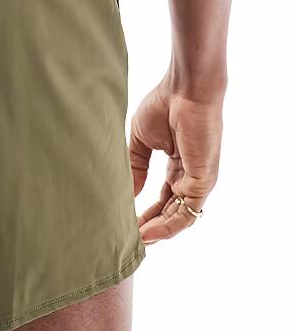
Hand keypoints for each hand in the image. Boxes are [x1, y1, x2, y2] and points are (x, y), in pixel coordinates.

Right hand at [129, 74, 222, 243]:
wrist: (184, 89)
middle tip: (131, 239)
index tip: (128, 222)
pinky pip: (187, 211)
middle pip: (172, 211)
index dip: (147, 212)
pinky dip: (169, 226)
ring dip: (159, 232)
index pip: (164, 198)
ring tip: (137, 241)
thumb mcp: (141, 141)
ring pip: (180, 217)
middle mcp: (191, 176)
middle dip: (153, 227)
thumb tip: (128, 192)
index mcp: (178, 165)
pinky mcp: (203, 180)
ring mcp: (199, 179)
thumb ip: (135, 167)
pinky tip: (149, 231)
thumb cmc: (164, 105)